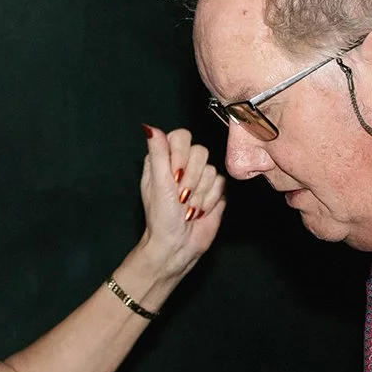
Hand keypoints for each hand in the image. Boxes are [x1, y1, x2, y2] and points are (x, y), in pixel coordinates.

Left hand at [134, 124, 224, 278]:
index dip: (182, 153)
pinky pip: (222, 184)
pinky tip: (200, 211)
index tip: (175, 174)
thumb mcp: (157, 183)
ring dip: (200, 193)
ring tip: (188, 208)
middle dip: (192, 178)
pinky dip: (211, 200)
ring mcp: (200, 177)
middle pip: (200, 151)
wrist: (178, 244)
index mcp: (162, 160)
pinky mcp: (215, 190)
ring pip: (212, 170)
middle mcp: (182, 165)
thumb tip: (149, 127)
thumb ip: (157, 153)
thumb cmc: (162, 217)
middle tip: (181, 197)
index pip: (180, 136)